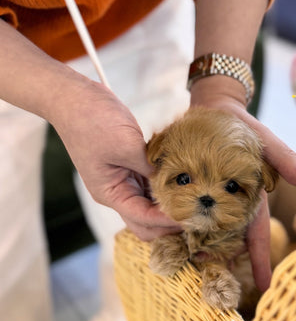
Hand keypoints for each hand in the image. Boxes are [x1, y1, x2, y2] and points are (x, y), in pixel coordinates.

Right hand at [50, 79, 181, 240]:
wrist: (74, 98)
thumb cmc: (93, 121)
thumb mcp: (126, 145)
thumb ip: (151, 168)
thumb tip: (176, 183)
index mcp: (110, 193)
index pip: (143, 219)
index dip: (168, 220)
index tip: (192, 216)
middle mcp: (117, 192)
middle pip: (146, 222)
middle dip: (169, 222)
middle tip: (196, 215)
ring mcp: (124, 180)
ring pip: (151, 205)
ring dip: (170, 205)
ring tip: (196, 200)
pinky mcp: (131, 166)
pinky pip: (152, 184)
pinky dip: (167, 187)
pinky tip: (186, 182)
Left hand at [190, 76, 295, 290]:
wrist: (215, 108)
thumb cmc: (246, 128)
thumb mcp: (268, 143)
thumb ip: (286, 162)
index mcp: (251, 201)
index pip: (258, 236)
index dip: (262, 262)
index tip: (267, 289)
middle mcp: (230, 205)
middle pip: (230, 242)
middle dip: (226, 261)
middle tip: (218, 280)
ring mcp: (209, 199)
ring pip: (206, 233)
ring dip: (201, 248)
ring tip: (192, 263)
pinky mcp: (189, 190)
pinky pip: (186, 214)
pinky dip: (181, 227)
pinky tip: (172, 237)